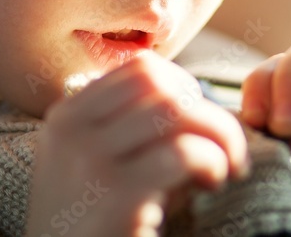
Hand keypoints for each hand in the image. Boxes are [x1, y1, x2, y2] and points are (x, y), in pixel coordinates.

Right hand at [25, 52, 250, 236]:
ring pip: (175, 109)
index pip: (140, 69)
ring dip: (217, 134)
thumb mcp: (92, 163)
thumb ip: (127, 127)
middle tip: (224, 147)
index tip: (199, 124)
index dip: (186, 88)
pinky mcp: (116, 198)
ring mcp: (91, 162)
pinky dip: (212, 161)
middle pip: (160, 84)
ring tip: (223, 167)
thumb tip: (198, 102)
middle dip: (207, 110)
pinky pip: (183, 153)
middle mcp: (73, 131)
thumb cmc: (94, 225)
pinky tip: (211, 182)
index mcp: (67, 116)